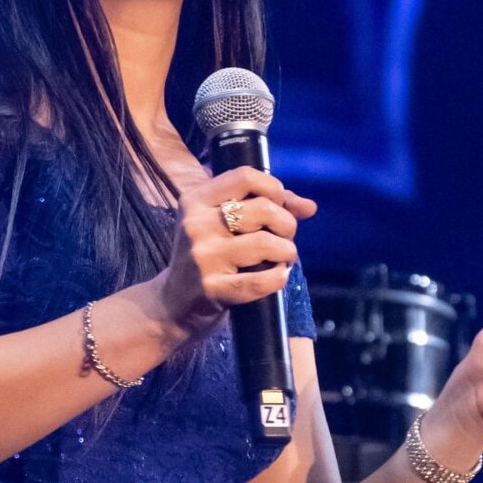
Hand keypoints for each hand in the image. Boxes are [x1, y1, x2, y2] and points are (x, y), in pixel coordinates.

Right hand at [153, 166, 316, 341]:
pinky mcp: (211, 289)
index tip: (277, 207)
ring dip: (287, 252)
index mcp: (195, 200)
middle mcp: (195, 224)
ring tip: (282, 259)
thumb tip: (309, 206)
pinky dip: (279, 278)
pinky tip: (277, 277)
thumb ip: (266, 207)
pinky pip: (261, 281)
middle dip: (286, 224)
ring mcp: (202, 257)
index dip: (274, 189)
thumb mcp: (223, 225)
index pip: (245, 177)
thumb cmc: (208, 257)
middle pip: (263, 209)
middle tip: (283, 238)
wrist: (173, 305)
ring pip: (266, 243)